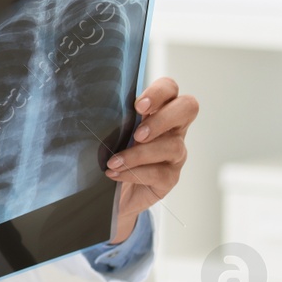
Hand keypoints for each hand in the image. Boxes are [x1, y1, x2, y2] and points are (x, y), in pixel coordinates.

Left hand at [105, 76, 198, 242]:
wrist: (114, 193)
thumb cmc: (114, 155)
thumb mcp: (111, 132)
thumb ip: (114, 117)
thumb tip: (94, 105)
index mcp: (158, 110)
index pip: (170, 88)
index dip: (159, 92)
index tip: (138, 106)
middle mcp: (172, 129)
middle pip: (187, 108)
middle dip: (162, 118)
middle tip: (137, 134)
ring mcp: (175, 154)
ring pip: (172, 145)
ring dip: (139, 153)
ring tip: (113, 162)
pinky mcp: (170, 178)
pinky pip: (159, 173)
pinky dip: (134, 172)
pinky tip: (115, 173)